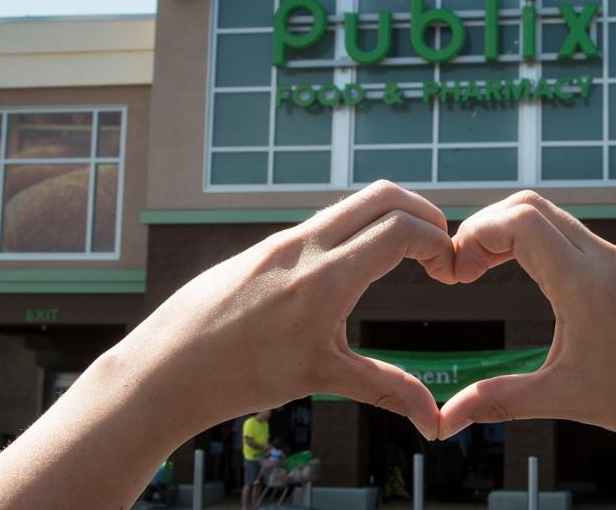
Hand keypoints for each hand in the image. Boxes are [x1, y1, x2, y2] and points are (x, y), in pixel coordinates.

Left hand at [109, 180, 455, 437]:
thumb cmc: (238, 376)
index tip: (449, 273)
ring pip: (353, 204)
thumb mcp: (320, 379)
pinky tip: (358, 268)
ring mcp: (283, 240)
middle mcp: (305, 245)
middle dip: (426, 214)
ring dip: (391, 218)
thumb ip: (385, 388)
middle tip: (440, 250)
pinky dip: (358, 230)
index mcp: (325, 277)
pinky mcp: (267, 246)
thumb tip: (433, 420)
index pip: (402, 229)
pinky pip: (324, 221)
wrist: (166, 367)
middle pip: (385, 195)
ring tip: (407, 257)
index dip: (438, 244)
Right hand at [437, 191, 615, 449]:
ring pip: (552, 216)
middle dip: (485, 227)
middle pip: (529, 205)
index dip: (475, 235)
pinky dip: (537, 241)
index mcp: (585, 284)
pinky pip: (572, 234)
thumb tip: (448, 419)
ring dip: (510, 232)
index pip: (520, 221)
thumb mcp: (568, 399)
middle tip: (463, 269)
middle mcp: (603, 259)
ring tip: (484, 271)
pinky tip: (524, 274)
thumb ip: (502, 400)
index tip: (456, 275)